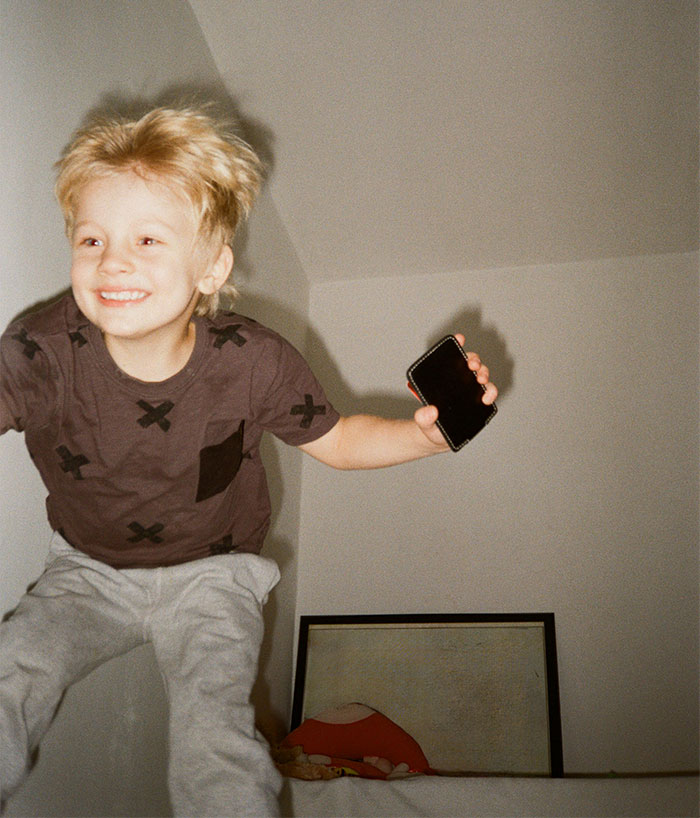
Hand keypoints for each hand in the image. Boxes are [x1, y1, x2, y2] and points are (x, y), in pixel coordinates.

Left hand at [413, 334, 497, 448]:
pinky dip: (491, 392)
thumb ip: (423, 418)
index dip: (456, 344)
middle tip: (472, 366)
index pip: (451, 358)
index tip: (459, 338)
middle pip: (471, 364)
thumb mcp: (423, 422)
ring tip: (480, 381)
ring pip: (482, 376)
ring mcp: (471, 392)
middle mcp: (460, 382)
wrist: (439, 441)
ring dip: (484, 374)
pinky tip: (487, 398)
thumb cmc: (430, 426)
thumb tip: (430, 411)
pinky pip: (489, 393)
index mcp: (444, 379)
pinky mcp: (480, 403)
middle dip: (474, 360)